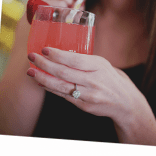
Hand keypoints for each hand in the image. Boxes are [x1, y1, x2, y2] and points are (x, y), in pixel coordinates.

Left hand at [27, 48, 155, 144]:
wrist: (125, 102)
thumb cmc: (110, 79)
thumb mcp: (102, 64)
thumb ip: (84, 60)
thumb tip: (60, 52)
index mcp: (99, 66)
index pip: (75, 60)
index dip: (57, 55)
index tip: (44, 49)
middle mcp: (93, 81)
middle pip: (64, 73)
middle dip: (44, 64)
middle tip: (32, 57)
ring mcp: (88, 95)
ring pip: (61, 86)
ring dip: (43, 78)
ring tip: (31, 72)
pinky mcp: (84, 106)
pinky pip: (63, 96)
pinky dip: (50, 88)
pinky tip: (41, 83)